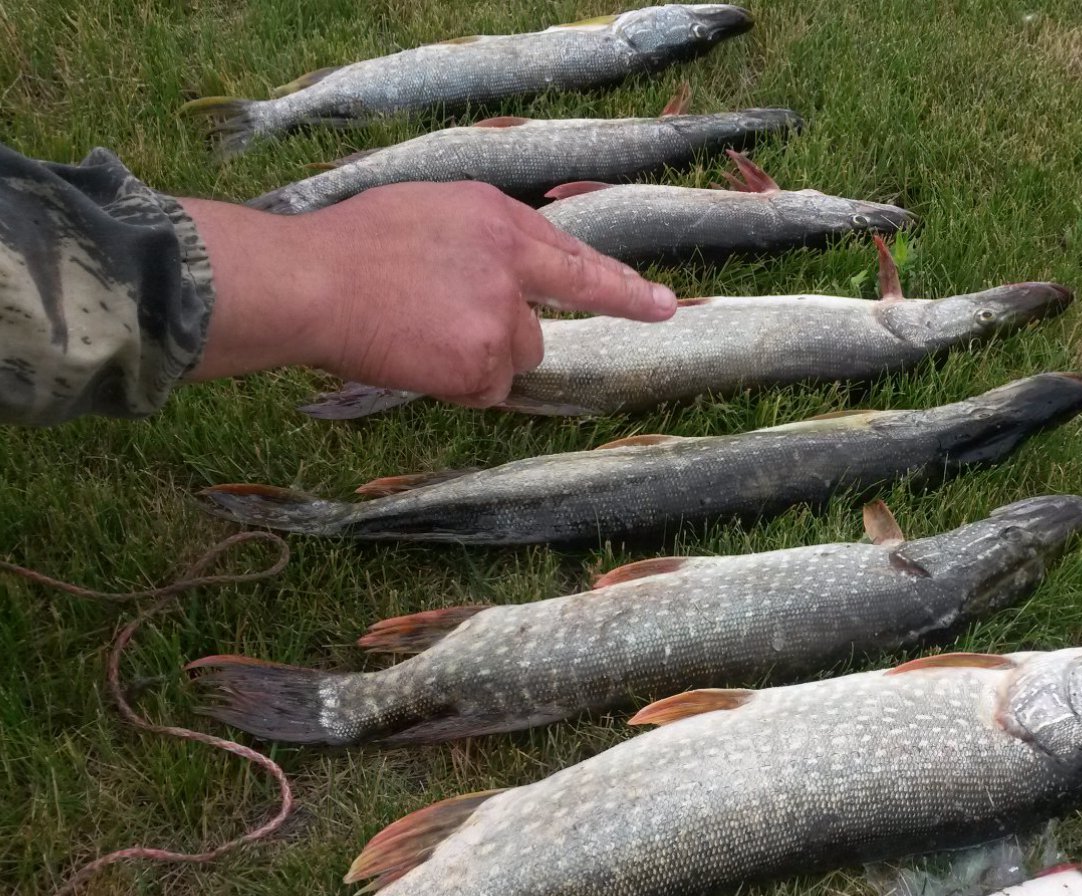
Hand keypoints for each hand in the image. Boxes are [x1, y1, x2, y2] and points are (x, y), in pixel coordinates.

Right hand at [180, 182, 676, 404]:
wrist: (309, 282)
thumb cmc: (348, 248)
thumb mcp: (427, 213)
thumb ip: (480, 240)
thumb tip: (505, 272)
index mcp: (496, 218)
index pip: (574, 258)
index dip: (621, 287)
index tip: (664, 306)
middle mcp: (511, 263)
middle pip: (540, 328)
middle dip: (505, 340)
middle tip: (468, 332)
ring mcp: (502, 313)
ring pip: (514, 360)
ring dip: (476, 361)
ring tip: (416, 336)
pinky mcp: (485, 358)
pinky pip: (486, 389)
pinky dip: (455, 385)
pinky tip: (414, 358)